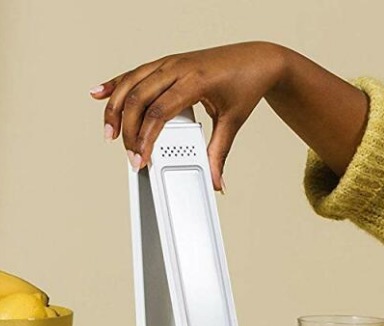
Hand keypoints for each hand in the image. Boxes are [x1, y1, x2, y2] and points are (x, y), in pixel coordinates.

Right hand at [90, 41, 288, 190]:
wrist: (256, 60)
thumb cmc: (245, 85)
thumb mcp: (234, 121)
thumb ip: (219, 153)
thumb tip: (216, 181)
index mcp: (195, 81)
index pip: (160, 112)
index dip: (146, 138)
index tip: (142, 158)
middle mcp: (178, 68)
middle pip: (139, 98)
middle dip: (127, 128)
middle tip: (127, 154)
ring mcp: (170, 63)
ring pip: (132, 83)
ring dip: (115, 107)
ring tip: (108, 133)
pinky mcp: (167, 63)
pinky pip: (136, 73)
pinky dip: (116, 84)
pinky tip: (100, 94)